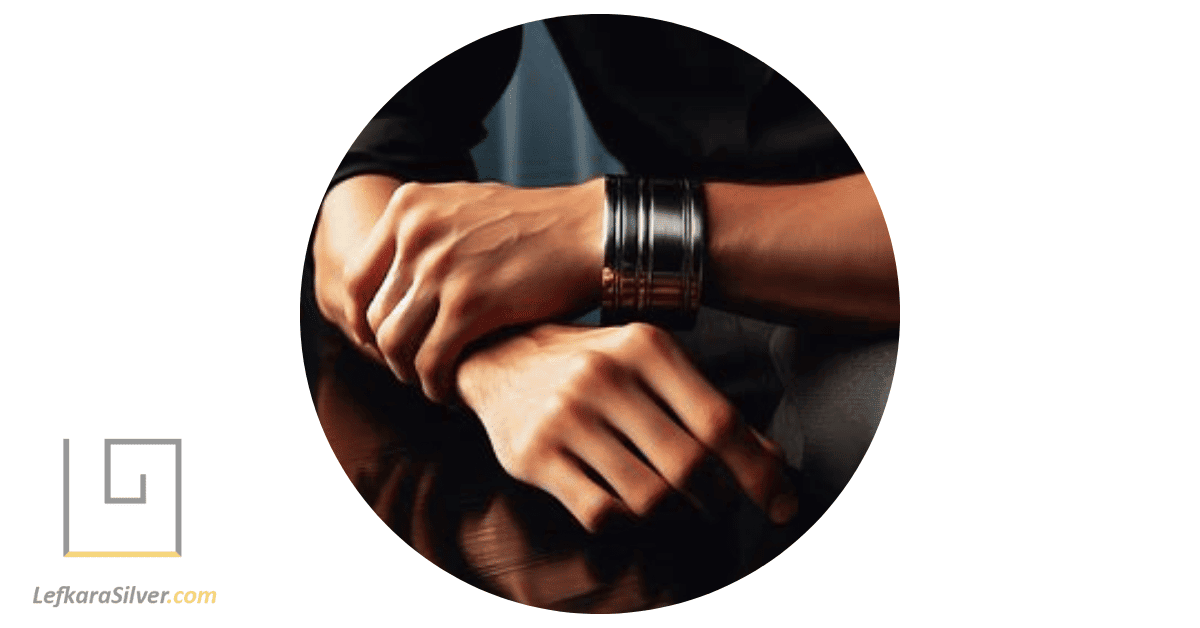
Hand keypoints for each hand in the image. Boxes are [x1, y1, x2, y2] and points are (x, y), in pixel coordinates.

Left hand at [343, 179, 604, 400]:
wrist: (593, 231)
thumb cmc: (538, 229)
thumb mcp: (466, 210)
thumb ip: (426, 234)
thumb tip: (393, 279)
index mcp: (409, 206)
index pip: (358, 278)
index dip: (364, 321)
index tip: (381, 344)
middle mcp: (416, 231)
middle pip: (376, 314)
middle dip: (391, 352)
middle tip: (414, 370)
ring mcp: (441, 266)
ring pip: (396, 342)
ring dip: (411, 373)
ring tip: (433, 383)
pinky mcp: (470, 302)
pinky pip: (431, 360)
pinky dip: (436, 384)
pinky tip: (452, 392)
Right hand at [456, 322, 798, 532]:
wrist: (497, 355)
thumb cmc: (589, 363)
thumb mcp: (649, 363)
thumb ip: (706, 405)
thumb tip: (770, 458)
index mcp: (645, 347)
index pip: (719, 422)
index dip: (758, 471)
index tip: (782, 504)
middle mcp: (604, 377)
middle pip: (689, 466)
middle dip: (719, 499)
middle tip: (722, 506)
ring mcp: (565, 417)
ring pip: (648, 497)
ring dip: (675, 515)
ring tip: (677, 506)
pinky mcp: (534, 456)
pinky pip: (601, 514)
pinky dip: (628, 522)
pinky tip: (631, 508)